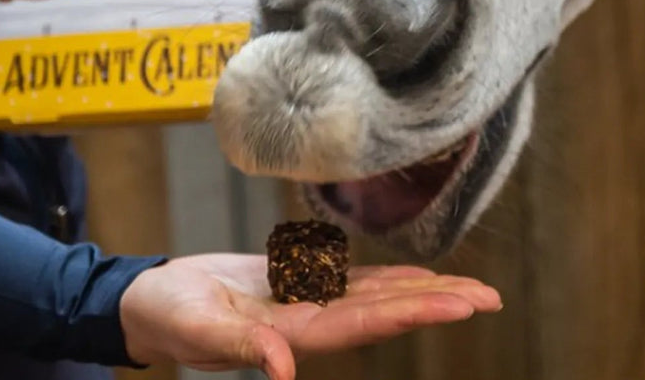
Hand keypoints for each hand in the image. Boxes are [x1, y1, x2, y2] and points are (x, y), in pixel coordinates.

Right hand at [120, 254, 501, 378]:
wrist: (154, 301)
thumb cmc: (170, 317)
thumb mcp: (198, 331)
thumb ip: (241, 349)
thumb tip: (284, 373)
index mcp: (293, 335)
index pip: (366, 325)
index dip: (414, 312)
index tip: (460, 305)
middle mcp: (311, 322)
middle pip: (385, 312)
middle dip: (438, 303)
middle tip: (491, 297)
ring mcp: (307, 304)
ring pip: (377, 297)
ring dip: (424, 292)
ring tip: (471, 290)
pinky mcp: (297, 285)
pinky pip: (353, 281)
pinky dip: (389, 279)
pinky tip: (418, 276)